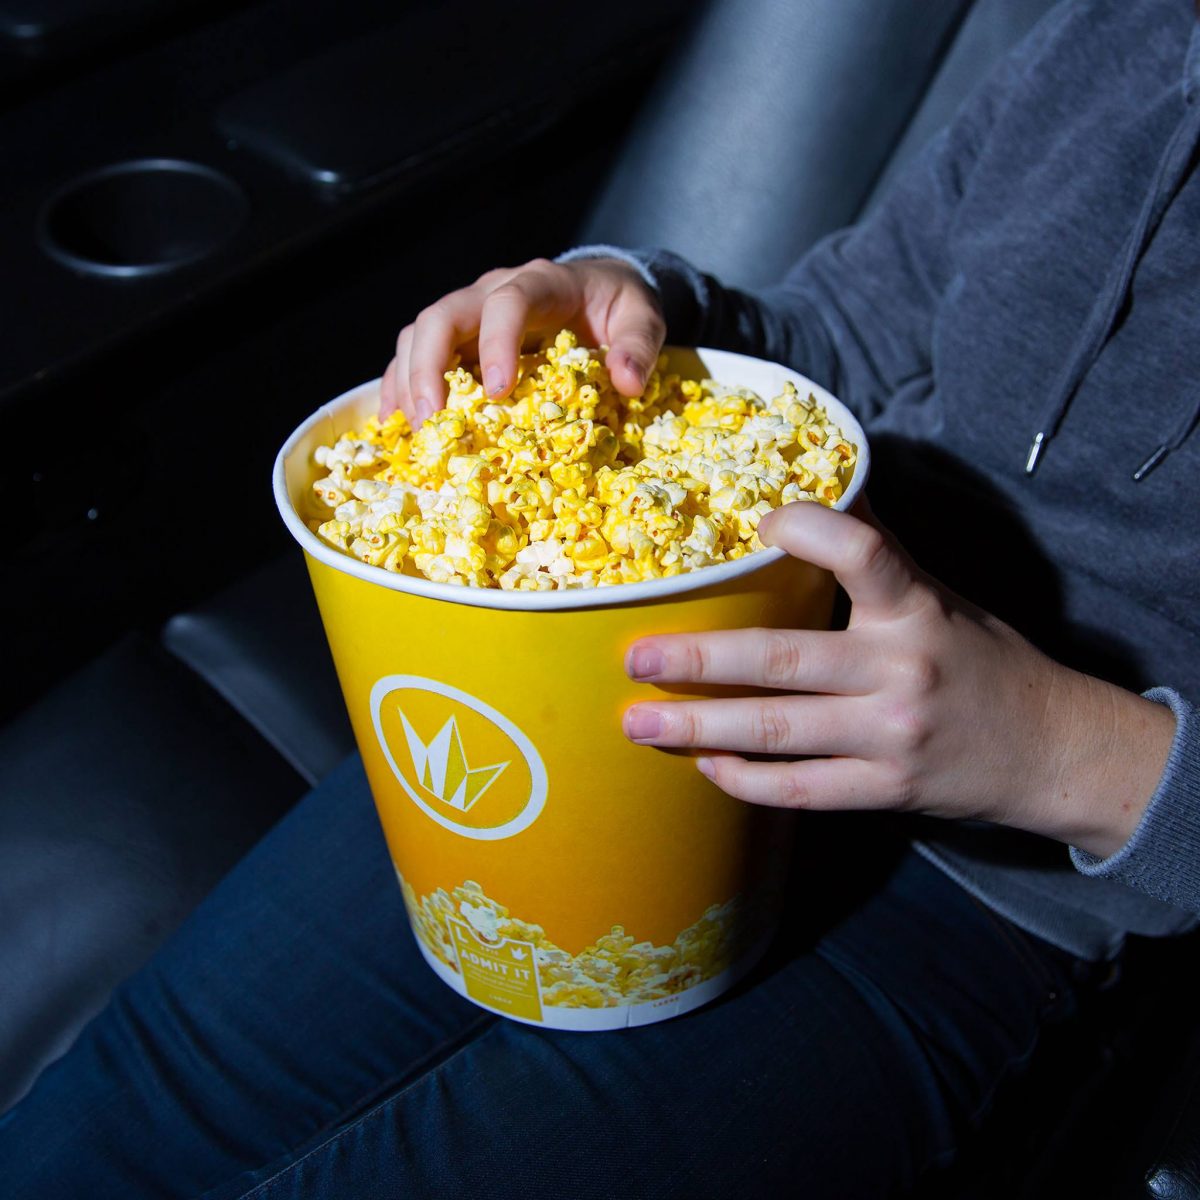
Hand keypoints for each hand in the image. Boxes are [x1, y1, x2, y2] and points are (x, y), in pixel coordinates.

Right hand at [379, 257, 664, 426]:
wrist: (600, 288)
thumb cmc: (617, 307)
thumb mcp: (642, 318)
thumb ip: (638, 345)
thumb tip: (627, 382)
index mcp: (541, 283)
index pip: (507, 303)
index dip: (496, 344)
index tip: (497, 392)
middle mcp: (493, 290)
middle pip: (442, 316)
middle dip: (429, 368)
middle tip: (432, 420)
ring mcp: (469, 312)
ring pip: (418, 333)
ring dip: (408, 381)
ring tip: (413, 431)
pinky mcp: (457, 337)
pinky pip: (414, 354)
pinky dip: (400, 387)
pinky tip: (395, 425)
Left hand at [622, 501, 1175, 856]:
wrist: (1051, 750)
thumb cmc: (983, 661)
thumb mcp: (943, 596)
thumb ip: (882, 557)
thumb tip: (826, 493)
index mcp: (917, 610)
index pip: (865, 554)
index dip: (809, 530)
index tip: (758, 521)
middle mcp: (902, 670)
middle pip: (784, 661)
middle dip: (699, 661)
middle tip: (635, 659)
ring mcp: (891, 736)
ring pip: (778, 732)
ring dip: (699, 728)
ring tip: (639, 724)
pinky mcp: (886, 791)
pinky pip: (801, 790)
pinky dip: (747, 779)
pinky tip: (706, 766)